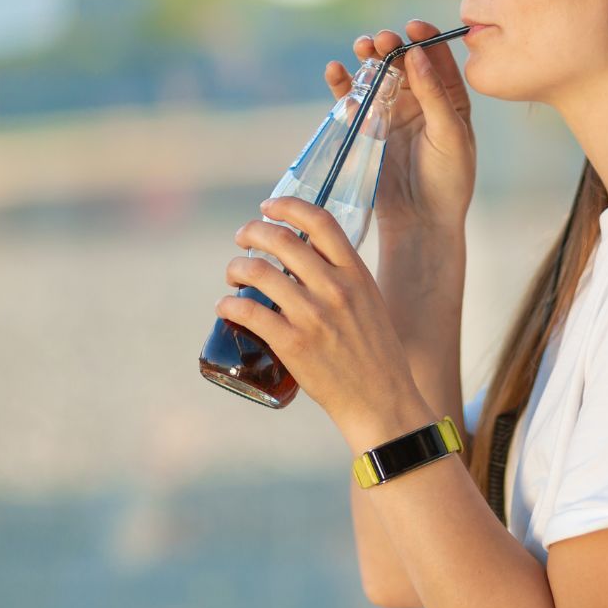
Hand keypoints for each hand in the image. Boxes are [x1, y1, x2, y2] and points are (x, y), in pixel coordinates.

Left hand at [220, 194, 426, 441]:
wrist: (382, 401)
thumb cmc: (376, 354)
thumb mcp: (369, 302)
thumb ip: (343, 279)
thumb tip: (307, 262)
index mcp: (356, 273)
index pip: (320, 221)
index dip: (288, 206)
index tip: (268, 206)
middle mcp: (334, 289)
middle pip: (281, 240)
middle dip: (252, 232)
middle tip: (242, 238)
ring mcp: (313, 317)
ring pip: (258, 272)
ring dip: (236, 268)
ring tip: (233, 274)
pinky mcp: (293, 345)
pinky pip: (249, 313)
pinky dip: (228, 305)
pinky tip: (225, 306)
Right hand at [323, 19, 475, 237]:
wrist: (421, 220)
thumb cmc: (448, 180)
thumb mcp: (450, 135)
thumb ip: (435, 95)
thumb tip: (417, 54)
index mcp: (449, 98)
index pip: (437, 58)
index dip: (425, 38)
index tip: (412, 27)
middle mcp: (420, 99)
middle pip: (402, 60)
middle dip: (391, 45)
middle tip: (381, 40)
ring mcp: (391, 111)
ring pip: (376, 74)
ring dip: (367, 57)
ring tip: (361, 48)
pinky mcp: (367, 126)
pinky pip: (352, 98)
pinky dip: (342, 82)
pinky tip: (335, 70)